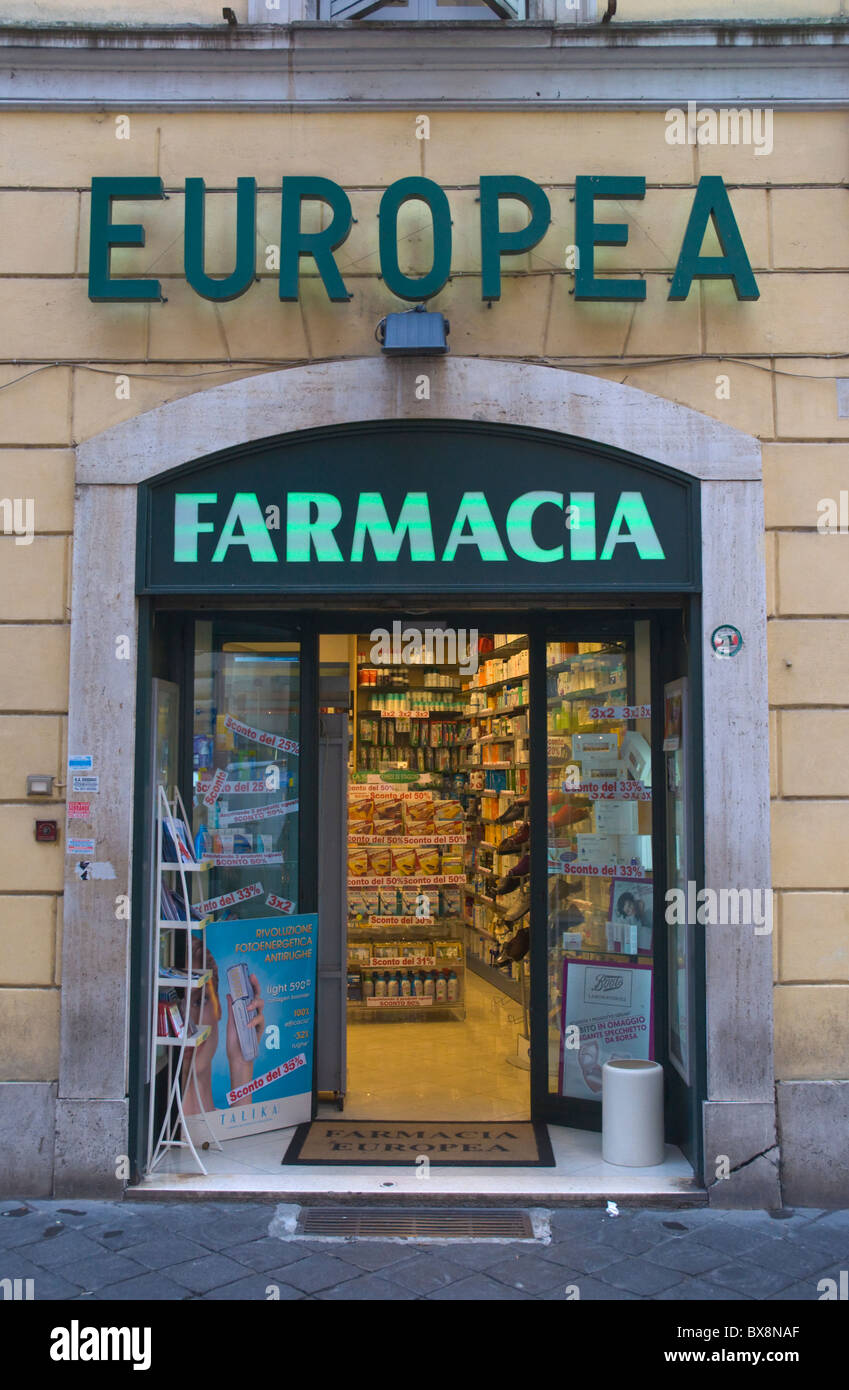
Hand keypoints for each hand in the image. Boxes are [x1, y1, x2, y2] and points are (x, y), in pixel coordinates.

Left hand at [226, 973, 264, 1088]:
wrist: (238, 1057)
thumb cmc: (235, 1041)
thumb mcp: (230, 1023)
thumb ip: (232, 1009)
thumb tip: (229, 994)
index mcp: (245, 1011)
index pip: (250, 995)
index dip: (252, 985)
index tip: (251, 975)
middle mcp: (253, 1014)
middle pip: (258, 997)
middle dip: (256, 988)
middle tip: (252, 982)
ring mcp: (257, 1021)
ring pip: (261, 1007)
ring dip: (254, 1004)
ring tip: (248, 1007)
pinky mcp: (260, 1029)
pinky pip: (260, 1021)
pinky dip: (253, 1021)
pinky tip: (247, 1024)